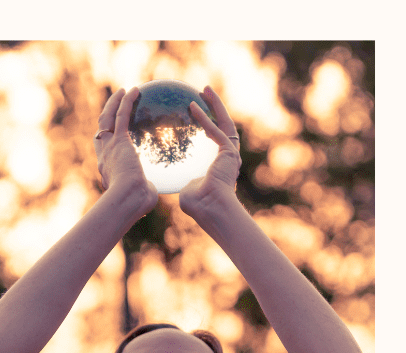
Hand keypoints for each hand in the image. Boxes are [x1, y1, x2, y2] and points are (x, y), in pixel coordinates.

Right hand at [94, 88, 157, 213]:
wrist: (128, 199)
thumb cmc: (137, 204)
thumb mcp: (141, 195)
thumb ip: (145, 188)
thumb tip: (151, 189)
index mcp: (108, 169)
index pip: (104, 150)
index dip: (106, 138)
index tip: (112, 132)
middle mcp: (105, 155)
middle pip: (102, 129)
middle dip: (107, 115)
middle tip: (114, 105)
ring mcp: (110, 146)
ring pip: (108, 118)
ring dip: (113, 102)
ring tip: (122, 91)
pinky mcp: (119, 141)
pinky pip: (122, 116)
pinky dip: (126, 102)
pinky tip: (133, 90)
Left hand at [178, 86, 241, 218]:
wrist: (212, 211)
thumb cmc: (199, 205)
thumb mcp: (187, 186)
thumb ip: (184, 177)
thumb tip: (174, 177)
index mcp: (220, 166)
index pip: (216, 139)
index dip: (209, 124)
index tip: (197, 111)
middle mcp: (228, 158)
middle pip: (224, 126)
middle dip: (216, 108)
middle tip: (204, 93)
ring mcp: (231, 156)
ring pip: (225, 123)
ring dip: (216, 105)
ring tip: (205, 90)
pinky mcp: (229, 154)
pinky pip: (217, 132)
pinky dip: (205, 119)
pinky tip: (193, 106)